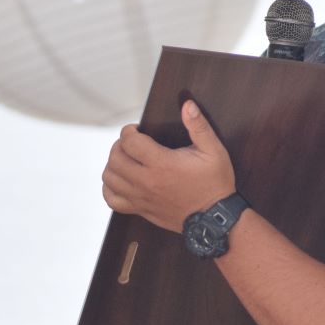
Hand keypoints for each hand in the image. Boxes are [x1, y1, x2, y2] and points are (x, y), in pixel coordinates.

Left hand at [102, 99, 236, 231]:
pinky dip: (110, 188)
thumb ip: (198, 126)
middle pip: (115, 158)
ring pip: (109, 178)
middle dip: (119, 145)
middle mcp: (147, 181)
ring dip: (113, 164)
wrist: (214, 219)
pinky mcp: (140, 209)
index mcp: (162, 164)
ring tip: (126, 159)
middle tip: (131, 143)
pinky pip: (112, 200)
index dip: (128, 131)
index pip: (129, 141)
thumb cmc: (214, 183)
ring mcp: (141, 197)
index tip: (136, 130)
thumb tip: (187, 104)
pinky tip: (120, 180)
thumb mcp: (213, 151)